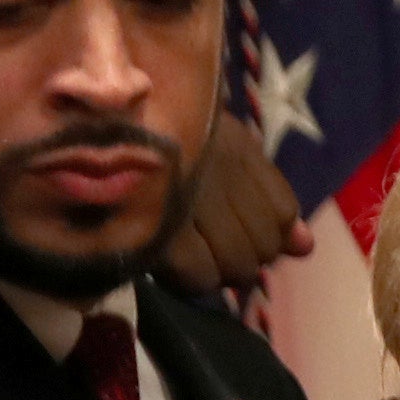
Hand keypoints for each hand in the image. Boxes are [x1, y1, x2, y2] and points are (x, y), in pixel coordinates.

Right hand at [151, 128, 316, 300]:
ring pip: (235, 267)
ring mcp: (187, 198)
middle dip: (242, 255)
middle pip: (262, 248)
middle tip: (208, 242)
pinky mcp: (156, 225)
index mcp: (237, 149)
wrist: (95, 121)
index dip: (267, 232)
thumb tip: (304, 248)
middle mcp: (219, 173)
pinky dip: (189, 278)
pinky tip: (171, 258)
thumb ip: (268, 200)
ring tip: (189, 249)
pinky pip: (198, 276)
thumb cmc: (163, 136)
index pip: (283, 214)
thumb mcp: (224, 154)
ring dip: (216, 269)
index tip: (236, 224)